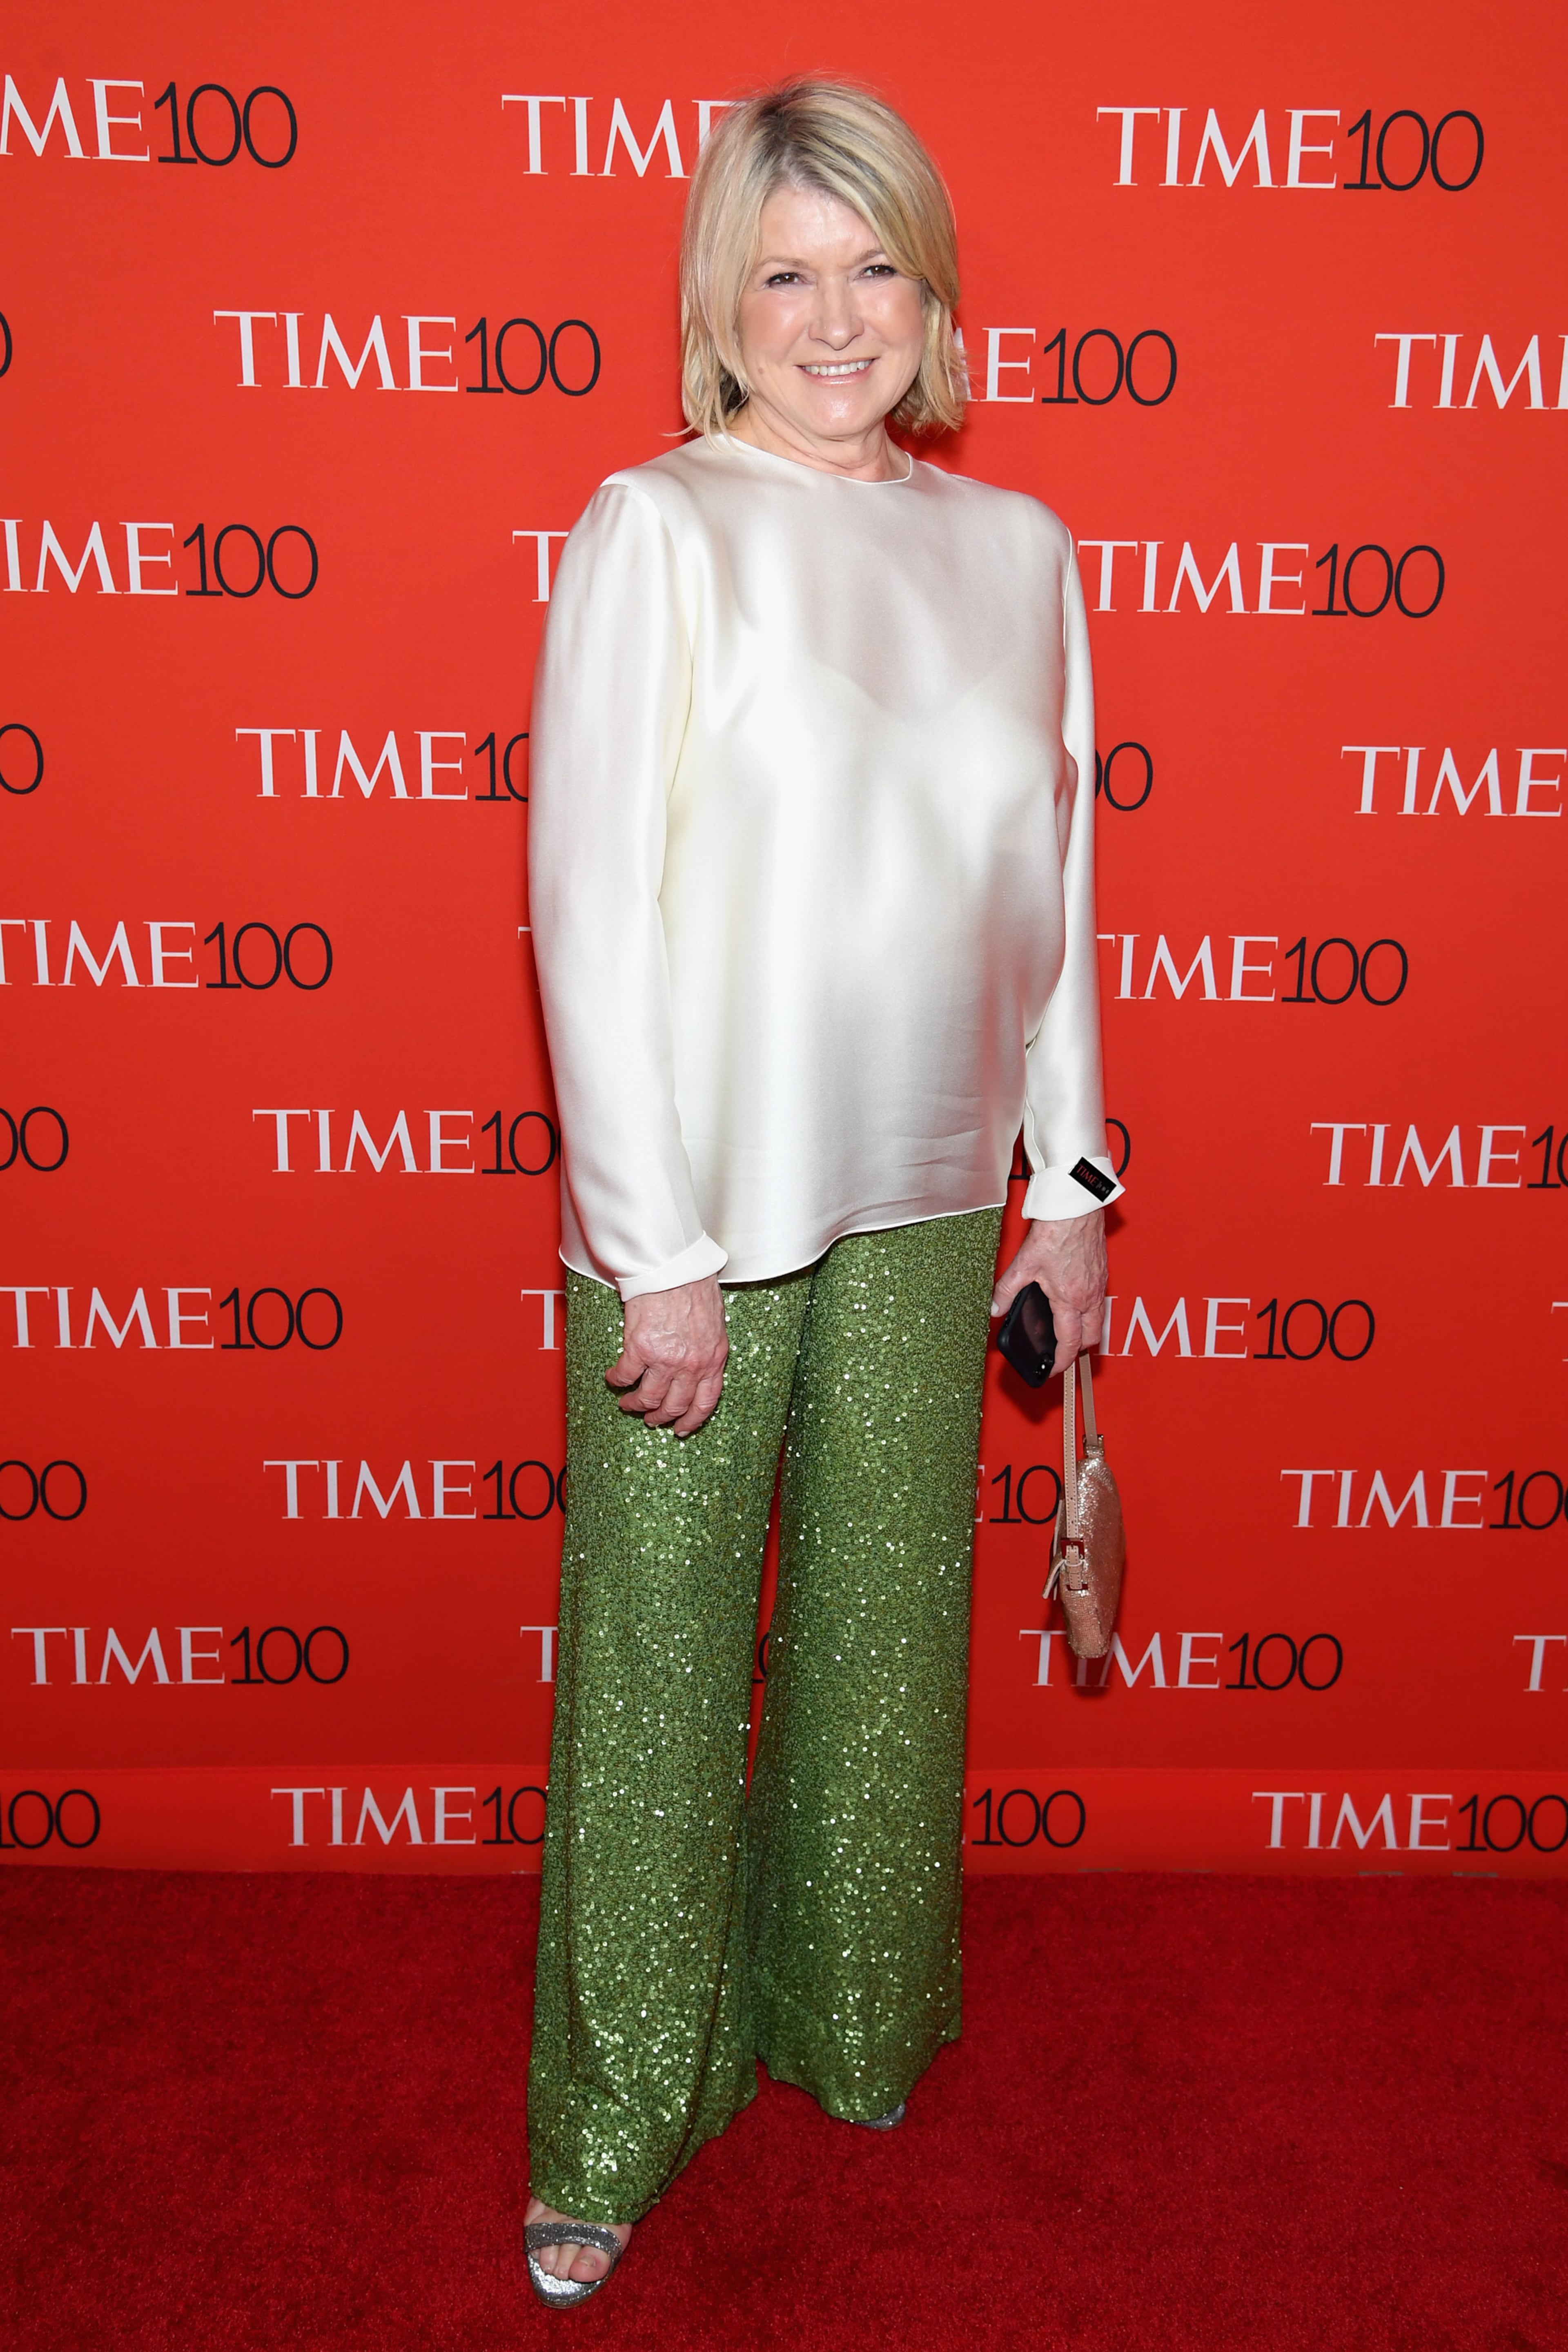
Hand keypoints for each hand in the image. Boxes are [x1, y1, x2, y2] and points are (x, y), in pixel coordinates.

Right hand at [608, 1275, 728, 1435]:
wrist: (673, 1267)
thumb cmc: (694, 1285)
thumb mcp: (714, 1324)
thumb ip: (707, 1349)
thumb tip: (698, 1365)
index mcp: (713, 1359)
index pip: (705, 1403)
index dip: (692, 1420)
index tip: (682, 1428)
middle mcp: (691, 1365)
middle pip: (674, 1406)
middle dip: (661, 1417)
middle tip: (651, 1419)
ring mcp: (665, 1360)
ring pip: (648, 1398)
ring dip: (635, 1405)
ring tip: (628, 1403)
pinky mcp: (640, 1349)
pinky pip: (624, 1376)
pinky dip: (616, 1380)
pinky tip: (612, 1378)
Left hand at [991, 1211, 1107, 1376]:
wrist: (1076, 1207)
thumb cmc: (1056, 1231)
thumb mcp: (1023, 1265)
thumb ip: (1007, 1290)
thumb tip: (995, 1308)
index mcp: (1070, 1300)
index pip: (1070, 1343)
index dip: (1061, 1362)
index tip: (1052, 1369)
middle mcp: (1089, 1296)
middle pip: (1091, 1338)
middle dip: (1078, 1350)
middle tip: (1061, 1353)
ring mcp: (1099, 1285)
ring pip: (1098, 1321)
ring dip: (1086, 1331)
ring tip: (1067, 1331)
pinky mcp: (1102, 1273)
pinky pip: (1100, 1302)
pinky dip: (1090, 1311)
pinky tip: (1074, 1302)